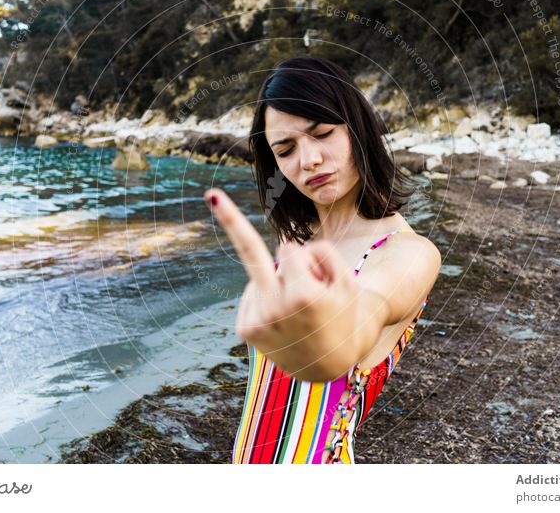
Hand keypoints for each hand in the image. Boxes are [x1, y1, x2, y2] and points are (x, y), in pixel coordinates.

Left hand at [204, 188, 363, 378]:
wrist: (332, 364)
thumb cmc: (345, 313)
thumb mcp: (347, 281)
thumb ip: (321, 252)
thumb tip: (281, 246)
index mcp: (303, 297)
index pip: (291, 251)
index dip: (307, 258)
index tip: (295, 249)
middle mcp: (275, 309)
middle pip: (251, 252)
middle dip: (231, 220)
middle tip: (212, 195)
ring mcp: (257, 321)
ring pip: (261, 274)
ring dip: (278, 282)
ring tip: (299, 312)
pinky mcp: (245, 330)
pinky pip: (253, 293)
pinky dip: (266, 296)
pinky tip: (282, 318)